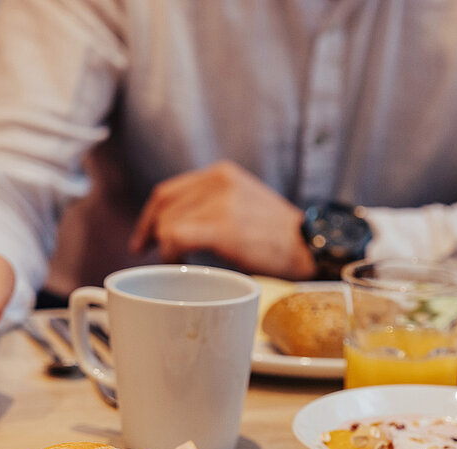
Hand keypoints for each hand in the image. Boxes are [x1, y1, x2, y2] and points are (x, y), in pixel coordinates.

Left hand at [129, 160, 315, 278]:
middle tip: (159, 260)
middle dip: (155, 236)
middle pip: (164, 208)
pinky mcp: (223, 225)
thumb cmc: (280, 238)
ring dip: (167, 249)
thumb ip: (214, 206)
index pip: (169, 192)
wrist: (311, 246)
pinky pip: (176, 237)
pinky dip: (172, 254)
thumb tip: (177, 229)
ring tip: (180, 266)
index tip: (144, 241)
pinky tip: (183, 266)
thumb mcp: (245, 205)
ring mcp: (221, 201)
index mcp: (222, 173)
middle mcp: (219, 180)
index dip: (149, 218)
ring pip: (167, 223)